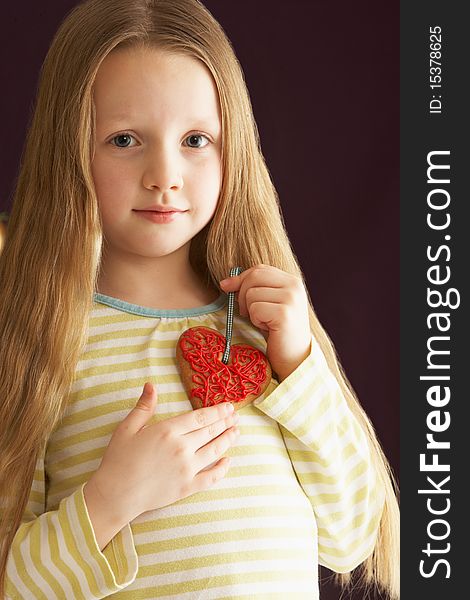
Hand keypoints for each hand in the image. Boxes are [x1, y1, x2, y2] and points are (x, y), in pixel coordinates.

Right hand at [87, 382, 239, 522]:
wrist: (115, 494)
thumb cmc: (118, 459)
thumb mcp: (127, 428)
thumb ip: (144, 406)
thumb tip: (151, 385)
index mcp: (168, 431)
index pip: (200, 417)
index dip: (217, 411)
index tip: (228, 406)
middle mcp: (181, 448)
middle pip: (210, 431)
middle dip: (225, 422)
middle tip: (236, 416)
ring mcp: (187, 468)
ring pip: (215, 450)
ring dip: (228, 440)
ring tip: (237, 432)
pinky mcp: (187, 487)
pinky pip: (211, 477)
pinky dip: (223, 469)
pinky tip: (228, 461)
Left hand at [220, 264, 311, 381]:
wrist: (295, 357)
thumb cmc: (278, 331)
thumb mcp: (268, 304)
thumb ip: (253, 288)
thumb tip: (225, 283)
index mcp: (292, 281)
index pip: (259, 269)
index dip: (241, 278)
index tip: (227, 288)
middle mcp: (294, 286)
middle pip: (253, 277)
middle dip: (242, 294)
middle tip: (248, 313)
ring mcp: (291, 299)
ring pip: (251, 294)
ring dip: (251, 312)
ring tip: (264, 322)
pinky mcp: (284, 313)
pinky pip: (255, 309)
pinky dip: (256, 321)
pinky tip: (268, 328)